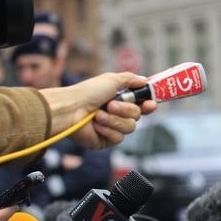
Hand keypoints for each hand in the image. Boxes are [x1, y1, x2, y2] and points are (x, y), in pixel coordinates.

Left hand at [40, 72, 156, 148]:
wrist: (71, 109)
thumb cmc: (88, 93)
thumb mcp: (111, 79)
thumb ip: (130, 79)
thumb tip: (145, 80)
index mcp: (119, 99)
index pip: (141, 105)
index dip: (148, 105)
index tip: (150, 104)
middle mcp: (117, 114)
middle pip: (137, 116)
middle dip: (125, 110)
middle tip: (111, 105)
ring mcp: (112, 128)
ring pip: (129, 128)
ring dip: (114, 120)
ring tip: (98, 115)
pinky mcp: (105, 141)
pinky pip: (118, 138)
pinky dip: (107, 130)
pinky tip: (96, 125)